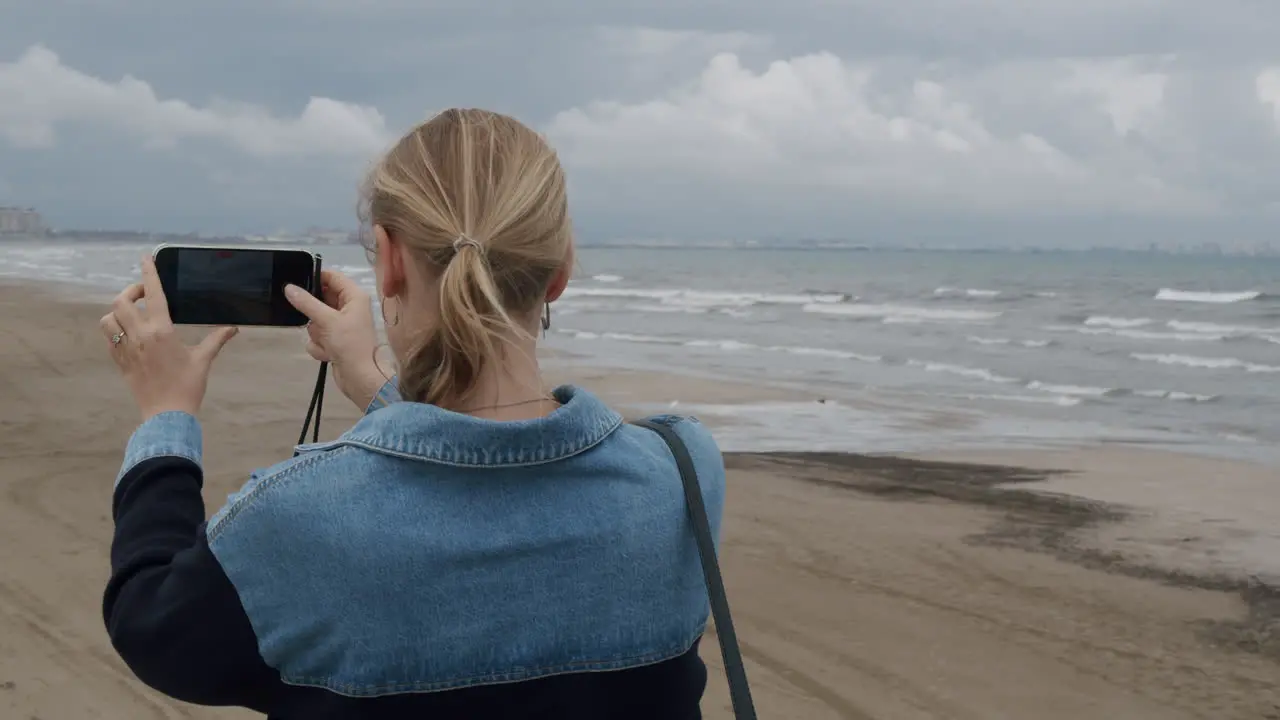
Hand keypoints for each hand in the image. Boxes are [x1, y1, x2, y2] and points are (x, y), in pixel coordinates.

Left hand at [101, 257, 238, 419]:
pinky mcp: (120, 362)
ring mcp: (126, 350)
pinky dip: (114, 330)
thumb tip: (233, 328)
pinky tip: (127, 334)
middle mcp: (140, 337)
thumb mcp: (203, 360)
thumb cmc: (187, 387)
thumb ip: (217, 340)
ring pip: (108, 319)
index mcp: (162, 331)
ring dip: (117, 311)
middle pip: (121, 302)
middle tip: (142, 294)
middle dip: (130, 292)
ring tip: (131, 314)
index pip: (153, 295)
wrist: (167, 415)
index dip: (149, 274)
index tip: (145, 259)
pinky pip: (108, 339)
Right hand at [285, 270, 388, 409]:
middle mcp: (349, 308)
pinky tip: (328, 353)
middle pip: (321, 300)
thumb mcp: (327, 320)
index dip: (315, 278)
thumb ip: (306, 303)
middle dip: (314, 314)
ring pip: (316, 321)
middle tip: (313, 320)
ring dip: (317, 333)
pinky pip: (317, 337)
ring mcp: (342, 326)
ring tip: (326, 341)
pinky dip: (320, 346)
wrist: (360, 378)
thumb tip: (289, 287)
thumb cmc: (349, 344)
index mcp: (354, 296)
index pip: (332, 277)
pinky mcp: (335, 341)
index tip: (296, 282)